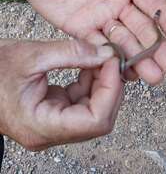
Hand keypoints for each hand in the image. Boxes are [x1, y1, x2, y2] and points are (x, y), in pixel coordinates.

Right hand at [0, 39, 121, 149]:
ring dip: (101, 83)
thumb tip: (105, 54)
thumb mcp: (33, 55)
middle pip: (98, 119)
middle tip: (111, 58)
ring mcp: (52, 124)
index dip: (111, 91)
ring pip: (92, 110)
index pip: (94, 121)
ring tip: (99, 57)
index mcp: (40, 126)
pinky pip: (80, 101)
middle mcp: (48, 132)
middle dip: (110, 86)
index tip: (113, 63)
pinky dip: (89, 82)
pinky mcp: (53, 112)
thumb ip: (72, 53)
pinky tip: (88, 63)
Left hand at [20, 0, 165, 84]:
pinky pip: (99, 47)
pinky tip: (126, 74)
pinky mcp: (83, 32)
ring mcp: (101, 19)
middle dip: (157, 48)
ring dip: (140, 59)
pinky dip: (112, 61)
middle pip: (142, 28)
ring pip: (124, 42)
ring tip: (154, 78)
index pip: (153, 3)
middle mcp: (118, 4)